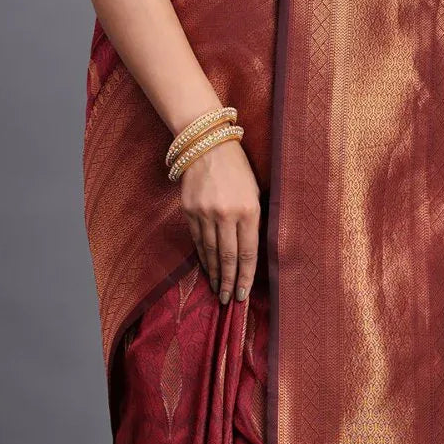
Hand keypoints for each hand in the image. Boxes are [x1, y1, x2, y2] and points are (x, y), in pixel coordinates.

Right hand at [179, 138, 260, 303]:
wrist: (206, 143)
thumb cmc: (238, 168)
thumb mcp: (254, 193)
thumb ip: (253, 222)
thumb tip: (249, 254)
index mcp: (248, 210)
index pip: (248, 253)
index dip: (245, 277)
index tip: (243, 294)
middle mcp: (226, 214)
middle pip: (229, 258)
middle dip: (230, 282)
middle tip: (229, 300)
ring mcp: (205, 213)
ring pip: (211, 252)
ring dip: (215, 274)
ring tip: (218, 290)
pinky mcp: (189, 210)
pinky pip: (197, 240)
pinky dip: (203, 257)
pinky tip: (207, 268)